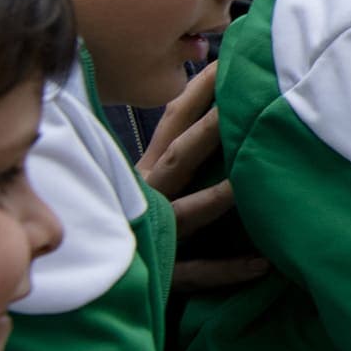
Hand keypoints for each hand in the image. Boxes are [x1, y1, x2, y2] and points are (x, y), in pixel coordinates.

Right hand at [137, 67, 268, 292]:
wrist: (89, 289)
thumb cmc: (129, 230)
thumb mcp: (143, 188)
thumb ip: (173, 154)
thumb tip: (213, 110)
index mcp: (145, 173)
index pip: (173, 123)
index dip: (198, 92)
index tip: (227, 61)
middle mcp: (147, 198)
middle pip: (179, 157)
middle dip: (207, 130)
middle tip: (242, 102)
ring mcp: (153, 237)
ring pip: (184, 213)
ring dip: (213, 199)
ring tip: (246, 184)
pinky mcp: (161, 278)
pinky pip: (196, 274)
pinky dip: (226, 270)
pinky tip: (262, 264)